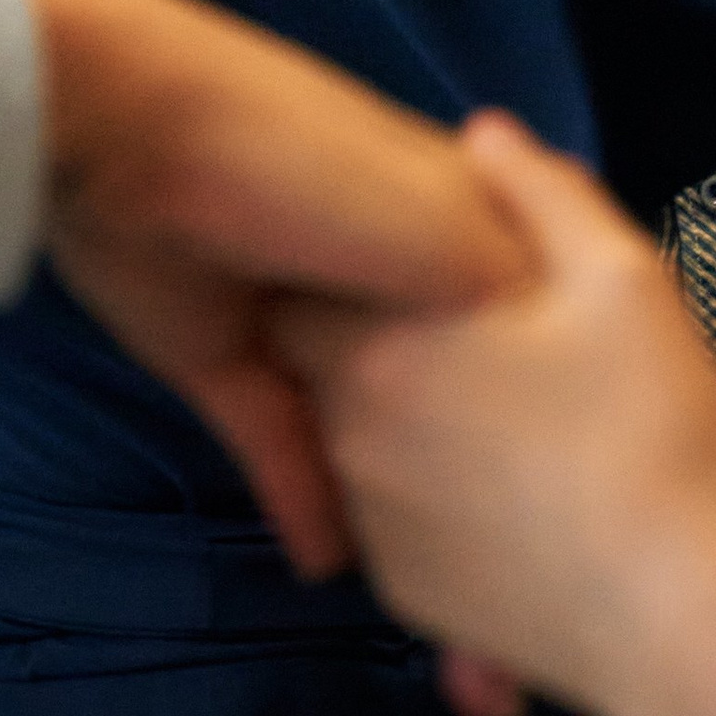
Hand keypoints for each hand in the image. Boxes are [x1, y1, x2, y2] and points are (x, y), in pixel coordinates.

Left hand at [20, 0, 533, 578]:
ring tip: (444, 574)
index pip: (510, 301)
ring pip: (352, 427)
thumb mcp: (446, 215)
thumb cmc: (307, 164)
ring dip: (385, 499)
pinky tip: (335, 566)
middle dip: (474, 441)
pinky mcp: (222, 366)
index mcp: (439, 225)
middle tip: (525, 522)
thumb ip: (524, 253)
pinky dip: (304, 505)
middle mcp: (370, 276)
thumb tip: (561, 287)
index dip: (546, 362)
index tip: (588, 439)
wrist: (127, 141)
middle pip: (432, 373)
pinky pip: (277, 449)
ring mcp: (292, 326)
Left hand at [281, 115, 715, 715]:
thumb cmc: (660, 433)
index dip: (357, 256)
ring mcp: (375, 526)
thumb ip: (542, 193)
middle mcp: (352, 433)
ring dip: (405, 420)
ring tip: (512, 420)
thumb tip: (483, 132)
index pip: (308, 274)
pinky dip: (432, 502)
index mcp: (384, 343)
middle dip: (378, 339)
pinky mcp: (408, 598)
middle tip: (482, 338)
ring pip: (356, 442)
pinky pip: (392, 524)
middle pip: (323, 359)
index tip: (426, 262)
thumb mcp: (625, 280)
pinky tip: (518, 497)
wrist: (689, 626)